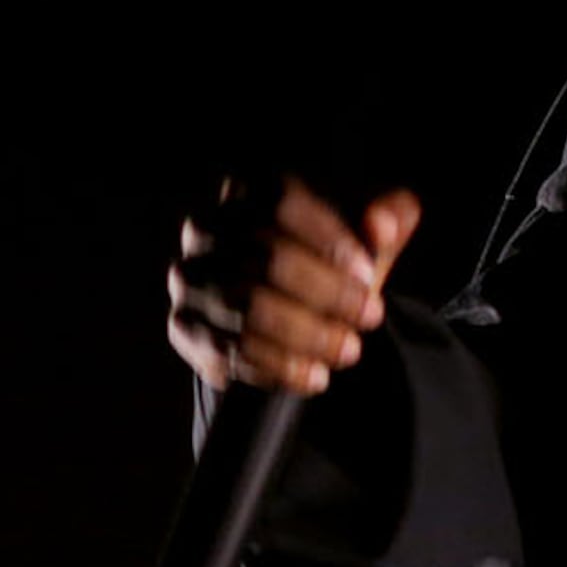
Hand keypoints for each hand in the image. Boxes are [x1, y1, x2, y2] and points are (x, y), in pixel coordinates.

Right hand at [164, 173, 421, 395]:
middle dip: (325, 293)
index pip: (279, 203)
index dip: (326, 237)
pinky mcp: (182, 325)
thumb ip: (384, 221)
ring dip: (304, 335)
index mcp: (246, 190)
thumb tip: (384, 225)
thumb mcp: (360, 238)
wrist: (277, 305)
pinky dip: (274, 367)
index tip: (367, 271)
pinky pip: (225, 351)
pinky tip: (310, 375)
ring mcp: (189, 278)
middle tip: (368, 317)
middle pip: (263, 258)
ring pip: (244, 308)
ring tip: (347, 351)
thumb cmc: (325, 260)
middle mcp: (204, 227)